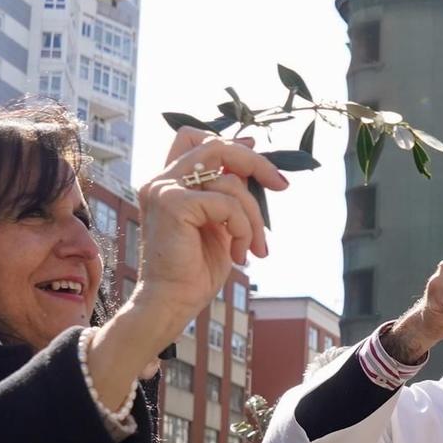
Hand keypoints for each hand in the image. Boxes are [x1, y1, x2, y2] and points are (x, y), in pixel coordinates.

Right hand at [133, 128, 287, 326]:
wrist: (172, 302)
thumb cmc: (194, 270)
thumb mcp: (219, 223)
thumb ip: (227, 192)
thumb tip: (248, 156)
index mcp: (168, 183)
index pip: (194, 139)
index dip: (229, 140)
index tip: (257, 150)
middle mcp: (161, 181)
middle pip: (215, 145)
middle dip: (254, 162)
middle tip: (281, 185)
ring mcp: (163, 189)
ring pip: (229, 181)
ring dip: (253, 217)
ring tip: (253, 248)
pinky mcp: (172, 203)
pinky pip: (227, 203)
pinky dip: (242, 228)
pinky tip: (239, 254)